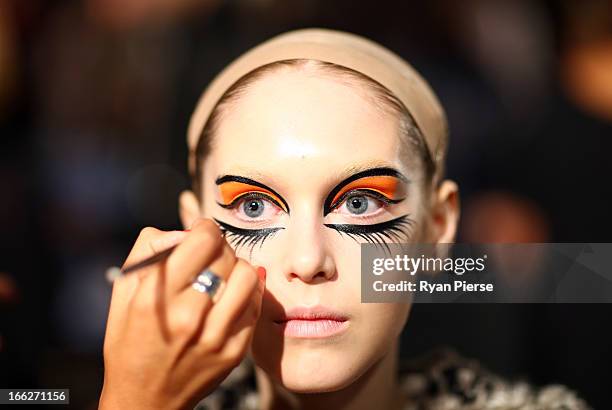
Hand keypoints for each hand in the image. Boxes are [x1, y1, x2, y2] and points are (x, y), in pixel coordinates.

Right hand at [99, 218, 264, 409]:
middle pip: (227, 255)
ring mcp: (215, 337)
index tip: (203, 231)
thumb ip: (149, 250)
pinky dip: (247, 293)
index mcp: (156, 298)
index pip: (203, 240)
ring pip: (247, 276)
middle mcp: (188, 317)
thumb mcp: (123, 292)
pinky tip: (232, 295)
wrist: (144, 400)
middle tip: (211, 254)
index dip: (205, 228)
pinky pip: (254, 305)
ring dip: (237, 267)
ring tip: (224, 274)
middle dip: (220, 247)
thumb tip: (184, 231)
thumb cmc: (130, 341)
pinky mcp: (234, 352)